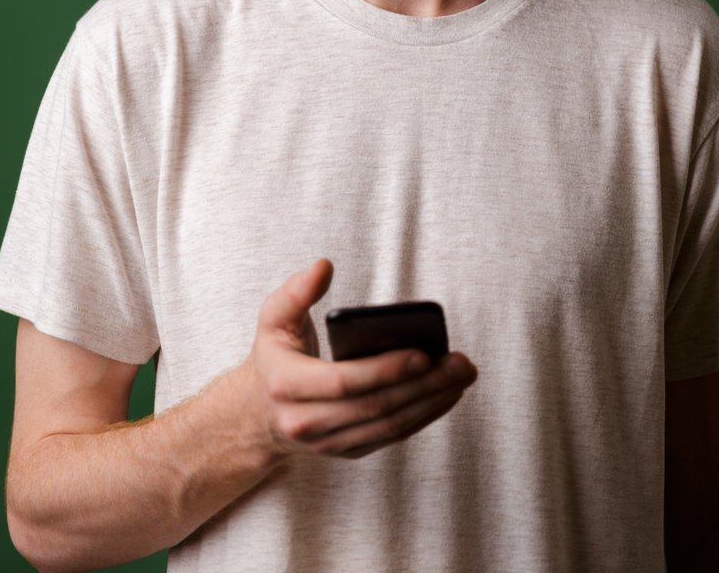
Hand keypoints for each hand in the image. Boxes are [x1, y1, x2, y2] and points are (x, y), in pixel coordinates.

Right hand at [235, 258, 477, 460]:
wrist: (256, 415)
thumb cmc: (274, 358)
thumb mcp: (272, 320)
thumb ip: (295, 292)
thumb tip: (323, 266)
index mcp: (286, 385)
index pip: (343, 382)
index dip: (385, 370)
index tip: (424, 353)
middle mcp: (305, 422)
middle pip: (375, 407)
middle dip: (423, 386)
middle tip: (461, 364)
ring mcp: (328, 443)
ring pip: (388, 426)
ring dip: (431, 403)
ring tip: (462, 377)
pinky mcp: (347, 451)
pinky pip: (391, 436)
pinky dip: (423, 417)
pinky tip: (446, 394)